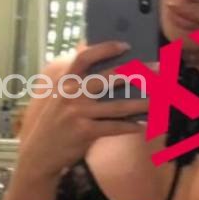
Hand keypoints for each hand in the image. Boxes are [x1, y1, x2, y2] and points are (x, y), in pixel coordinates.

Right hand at [16, 40, 151, 181]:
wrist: (39, 153)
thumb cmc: (55, 123)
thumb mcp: (58, 97)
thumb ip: (75, 80)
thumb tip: (92, 57)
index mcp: (65, 81)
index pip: (84, 58)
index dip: (105, 49)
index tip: (125, 45)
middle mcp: (71, 94)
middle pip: (108, 78)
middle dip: (136, 73)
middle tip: (157, 70)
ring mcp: (78, 113)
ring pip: (117, 106)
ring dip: (141, 103)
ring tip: (158, 101)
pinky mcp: (85, 132)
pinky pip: (114, 127)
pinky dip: (130, 126)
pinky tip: (143, 125)